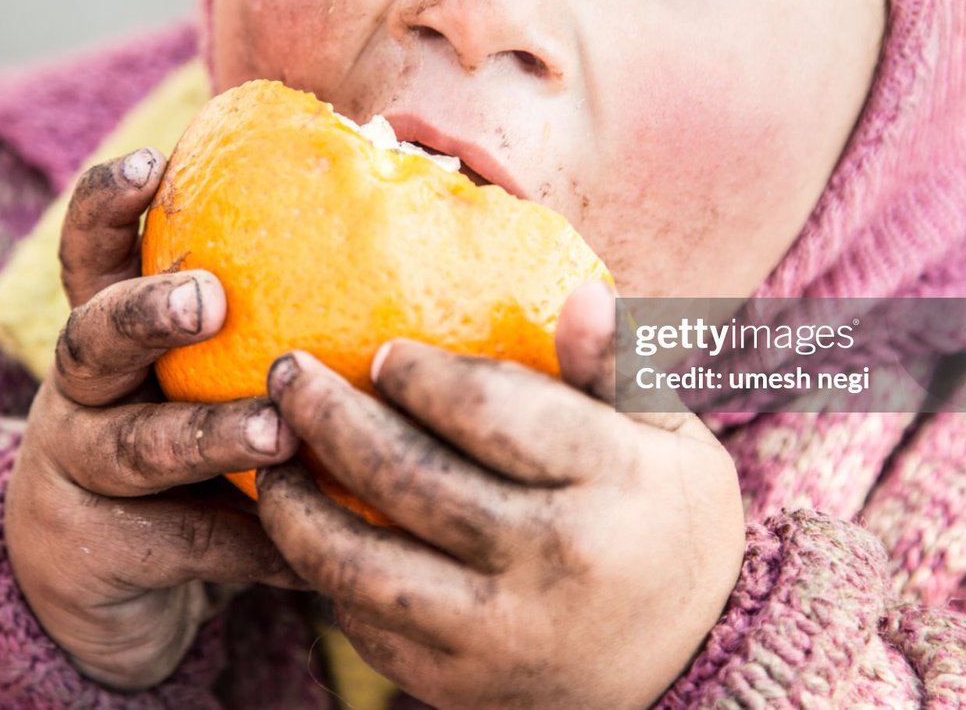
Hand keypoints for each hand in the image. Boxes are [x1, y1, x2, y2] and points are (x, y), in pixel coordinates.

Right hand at [4, 148, 306, 690]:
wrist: (90, 583)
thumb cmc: (183, 444)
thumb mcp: (200, 376)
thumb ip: (265, 320)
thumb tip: (417, 225)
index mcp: (109, 331)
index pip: (91, 253)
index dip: (109, 205)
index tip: (153, 163)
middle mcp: (81, 392)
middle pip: (91, 338)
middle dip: (146, 312)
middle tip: (208, 299)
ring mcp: (80, 472)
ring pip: (137, 447)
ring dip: (211, 435)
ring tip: (283, 434)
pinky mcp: (99, 552)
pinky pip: (188, 543)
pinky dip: (257, 546)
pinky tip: (319, 556)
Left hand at [257, 282, 745, 709]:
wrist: (695, 663)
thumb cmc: (671, 519)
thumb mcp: (671, 436)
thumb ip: (617, 368)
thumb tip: (580, 295)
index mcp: (612, 482)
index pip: (494, 413)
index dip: (421, 377)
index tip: (381, 354)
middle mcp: (554, 561)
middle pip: (411, 479)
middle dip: (330, 419)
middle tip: (288, 375)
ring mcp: (503, 634)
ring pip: (367, 566)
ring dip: (299, 509)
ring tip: (271, 460)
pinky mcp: (463, 685)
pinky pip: (370, 625)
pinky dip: (326, 575)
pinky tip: (307, 530)